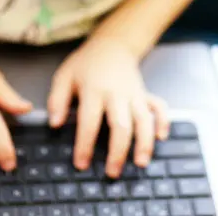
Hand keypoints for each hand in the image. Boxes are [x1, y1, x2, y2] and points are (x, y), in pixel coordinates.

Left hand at [47, 39, 168, 177]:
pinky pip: (159, 108)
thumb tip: (54, 124)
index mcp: (94, 89)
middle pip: (121, 125)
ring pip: (143, 121)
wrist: (113, 44)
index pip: (89, 122)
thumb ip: (57, 100)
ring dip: (143, 143)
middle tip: (112, 173)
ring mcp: (135, 94)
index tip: (81, 164)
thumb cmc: (86, 64)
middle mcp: (117, 94)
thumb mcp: (64, 76)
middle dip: (118, 152)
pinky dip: (162, 122)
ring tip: (139, 163)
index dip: (85, 145)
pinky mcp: (146, 94)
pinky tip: (161, 137)